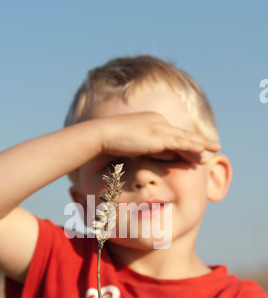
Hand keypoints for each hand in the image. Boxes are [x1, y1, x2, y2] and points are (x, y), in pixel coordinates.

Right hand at [100, 111, 220, 164]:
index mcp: (153, 121)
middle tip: (213, 146)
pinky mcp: (157, 136)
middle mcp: (158, 121)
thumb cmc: (114, 142)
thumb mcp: (137, 146)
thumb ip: (153, 149)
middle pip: (182, 134)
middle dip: (199, 142)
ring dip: (201, 144)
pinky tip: (202, 150)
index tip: (197, 149)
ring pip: (184, 138)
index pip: (173, 134)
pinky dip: (191, 146)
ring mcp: (159, 127)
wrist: (103, 134)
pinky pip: (179, 142)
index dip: (186, 143)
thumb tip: (169, 155)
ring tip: (215, 148)